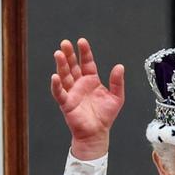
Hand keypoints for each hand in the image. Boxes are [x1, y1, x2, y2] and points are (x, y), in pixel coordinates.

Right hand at [50, 38, 124, 160]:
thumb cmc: (105, 116)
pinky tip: (55, 76)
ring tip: (58, 54)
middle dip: (69, 54)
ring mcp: (72, 92)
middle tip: (65, 43)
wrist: (97, 133)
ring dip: (61, 65)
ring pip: (65, 76)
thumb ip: (118, 82)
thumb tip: (120, 66)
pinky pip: (59, 93)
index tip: (81, 41)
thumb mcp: (117, 98)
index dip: (85, 52)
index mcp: (91, 80)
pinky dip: (56, 85)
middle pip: (73, 66)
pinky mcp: (66, 103)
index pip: (87, 62)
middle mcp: (80, 84)